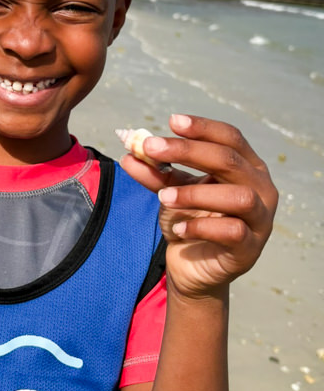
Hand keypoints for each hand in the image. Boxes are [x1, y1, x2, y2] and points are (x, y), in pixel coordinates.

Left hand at [120, 114, 277, 298]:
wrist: (192, 269)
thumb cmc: (189, 222)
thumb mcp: (170, 191)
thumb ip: (154, 171)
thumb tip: (129, 150)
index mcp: (247, 167)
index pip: (230, 138)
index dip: (203, 127)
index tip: (171, 121)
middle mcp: (261, 189)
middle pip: (230, 160)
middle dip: (189, 151)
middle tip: (151, 148)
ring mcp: (260, 220)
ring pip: (238, 196)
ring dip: (196, 193)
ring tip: (163, 196)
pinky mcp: (250, 249)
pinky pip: (232, 231)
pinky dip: (202, 226)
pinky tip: (179, 228)